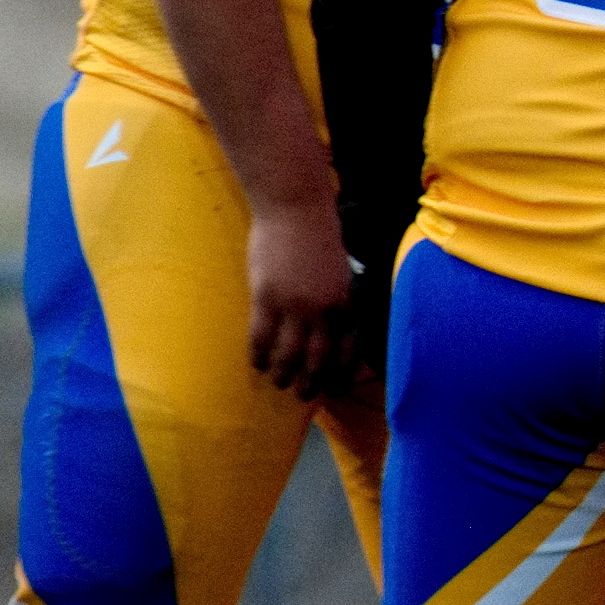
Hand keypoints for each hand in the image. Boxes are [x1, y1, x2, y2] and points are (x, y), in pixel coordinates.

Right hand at [245, 192, 363, 402]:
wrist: (295, 209)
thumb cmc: (318, 234)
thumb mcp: (339, 270)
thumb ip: (337, 297)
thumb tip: (333, 322)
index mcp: (345, 301)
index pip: (348, 347)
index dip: (341, 371)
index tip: (336, 386)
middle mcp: (323, 309)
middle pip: (318, 357)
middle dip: (312, 381)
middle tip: (305, 395)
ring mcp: (294, 306)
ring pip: (288, 353)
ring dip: (284, 373)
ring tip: (280, 382)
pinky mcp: (266, 298)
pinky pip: (261, 336)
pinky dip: (259, 354)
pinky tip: (256, 363)